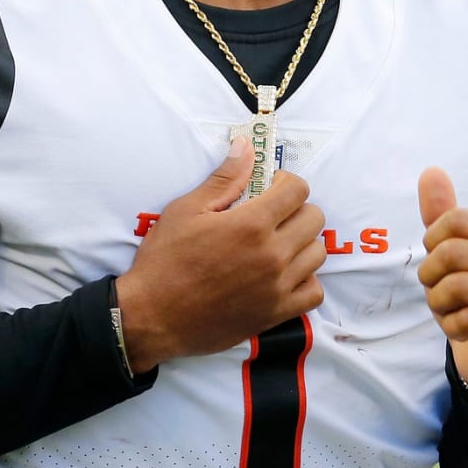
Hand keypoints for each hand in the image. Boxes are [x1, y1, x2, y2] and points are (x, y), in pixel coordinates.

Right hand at [114, 136, 325, 371]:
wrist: (150, 319)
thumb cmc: (164, 262)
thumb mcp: (186, 211)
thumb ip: (225, 179)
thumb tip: (246, 147)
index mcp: (251, 224)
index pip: (299, 189)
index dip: (286, 183)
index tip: (271, 189)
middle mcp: (272, 254)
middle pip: (314, 218)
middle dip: (296, 210)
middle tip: (273, 216)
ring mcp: (277, 286)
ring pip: (317, 253)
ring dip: (302, 244)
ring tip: (277, 245)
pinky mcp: (276, 314)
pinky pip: (314, 292)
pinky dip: (305, 281)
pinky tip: (285, 275)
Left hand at [417, 167, 467, 389]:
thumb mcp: (455, 248)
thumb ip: (442, 212)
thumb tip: (430, 171)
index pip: (454, 220)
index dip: (432, 241)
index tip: (438, 256)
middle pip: (451, 253)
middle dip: (430, 274)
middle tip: (437, 286)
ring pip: (455, 288)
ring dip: (438, 302)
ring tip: (448, 306)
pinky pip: (463, 322)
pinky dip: (450, 326)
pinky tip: (462, 327)